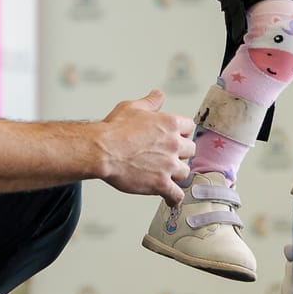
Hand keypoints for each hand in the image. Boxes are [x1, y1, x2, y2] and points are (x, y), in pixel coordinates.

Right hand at [98, 89, 195, 205]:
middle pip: (190, 150)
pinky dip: (174, 198)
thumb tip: (158, 94)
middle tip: (170, 155)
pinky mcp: (161, 183)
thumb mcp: (132, 107)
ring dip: (176, 173)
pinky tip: (170, 199)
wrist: (102, 151)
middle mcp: (173, 144)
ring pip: (184, 171)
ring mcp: (169, 165)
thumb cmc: (114, 129)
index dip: (182, 132)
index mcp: (169, 123)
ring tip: (167, 174)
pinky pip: (176, 194)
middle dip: (181, 152)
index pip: (189, 127)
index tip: (177, 136)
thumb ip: (150, 102)